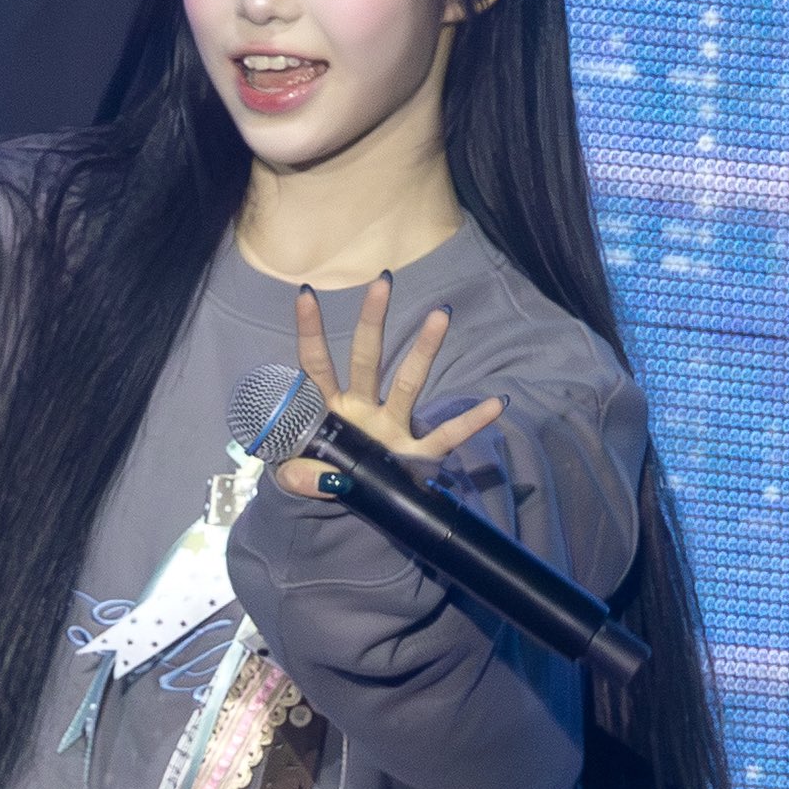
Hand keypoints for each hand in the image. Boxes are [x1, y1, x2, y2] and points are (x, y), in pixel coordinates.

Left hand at [272, 273, 503, 498]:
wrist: (349, 506)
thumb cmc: (318, 476)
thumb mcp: (294, 477)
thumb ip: (297, 475)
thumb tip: (309, 477)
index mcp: (328, 408)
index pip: (316, 365)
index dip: (310, 332)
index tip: (306, 293)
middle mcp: (361, 409)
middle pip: (366, 358)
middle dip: (372, 321)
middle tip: (382, 282)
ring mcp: (390, 428)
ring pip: (407, 385)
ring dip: (423, 351)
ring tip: (440, 315)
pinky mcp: (413, 455)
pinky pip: (445, 438)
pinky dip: (470, 423)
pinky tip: (495, 404)